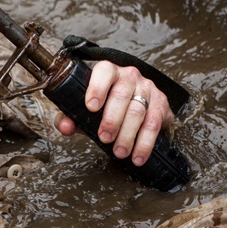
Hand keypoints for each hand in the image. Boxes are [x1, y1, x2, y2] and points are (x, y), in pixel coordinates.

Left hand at [54, 61, 174, 165]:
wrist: (136, 104)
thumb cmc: (106, 105)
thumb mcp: (86, 109)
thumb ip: (71, 116)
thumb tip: (65, 127)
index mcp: (109, 72)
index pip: (104, 72)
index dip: (97, 88)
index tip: (91, 107)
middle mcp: (130, 76)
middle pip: (122, 94)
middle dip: (112, 119)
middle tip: (104, 138)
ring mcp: (147, 88)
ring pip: (138, 110)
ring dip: (128, 134)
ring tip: (120, 151)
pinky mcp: (161, 103)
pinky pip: (154, 123)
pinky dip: (145, 142)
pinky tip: (138, 155)